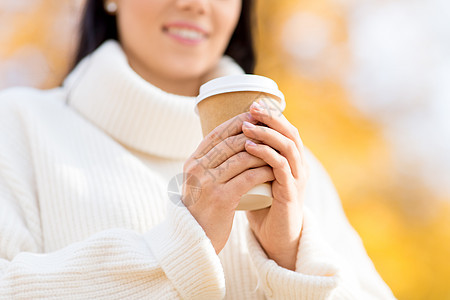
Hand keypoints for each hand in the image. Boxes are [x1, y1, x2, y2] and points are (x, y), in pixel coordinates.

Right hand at [182, 112, 274, 253]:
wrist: (193, 241)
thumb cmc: (201, 210)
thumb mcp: (198, 183)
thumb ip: (208, 165)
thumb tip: (229, 143)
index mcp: (192, 162)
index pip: (216, 134)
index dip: (237, 122)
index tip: (255, 117)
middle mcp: (197, 169)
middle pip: (231, 142)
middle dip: (255, 133)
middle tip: (272, 131)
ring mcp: (208, 183)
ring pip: (242, 157)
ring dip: (263, 151)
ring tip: (277, 150)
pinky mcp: (221, 199)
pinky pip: (248, 177)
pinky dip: (264, 170)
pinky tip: (275, 169)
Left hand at [242, 98, 309, 269]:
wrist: (274, 236)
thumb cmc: (262, 205)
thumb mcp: (256, 176)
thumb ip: (249, 159)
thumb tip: (226, 140)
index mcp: (292, 161)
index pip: (286, 130)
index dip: (272, 116)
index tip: (253, 104)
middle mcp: (299, 166)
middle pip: (291, 133)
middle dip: (271, 118)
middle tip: (252, 108)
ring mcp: (297, 178)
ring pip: (288, 147)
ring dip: (267, 133)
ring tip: (247, 126)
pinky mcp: (290, 192)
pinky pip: (280, 167)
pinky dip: (266, 154)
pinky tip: (249, 147)